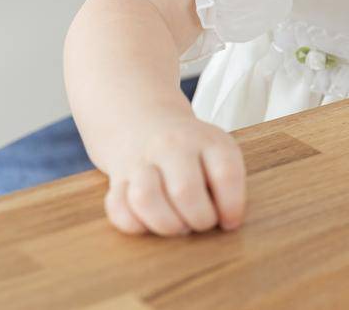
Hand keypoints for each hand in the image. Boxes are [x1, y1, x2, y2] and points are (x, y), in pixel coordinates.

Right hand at [102, 114, 246, 235]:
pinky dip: (134, 224)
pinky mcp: (117, 180)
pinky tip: (151, 222)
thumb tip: (228, 222)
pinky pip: (118, 209)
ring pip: (145, 199)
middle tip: (202, 223)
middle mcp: (172, 146)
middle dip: (199, 219)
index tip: (230, 222)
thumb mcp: (218, 150)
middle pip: (185, 191)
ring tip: (179, 227)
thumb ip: (228, 181)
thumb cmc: (192, 148)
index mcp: (207, 140)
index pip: (226, 173)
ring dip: (166, 225)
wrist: (144, 122)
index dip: (231, 205)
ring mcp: (141, 162)